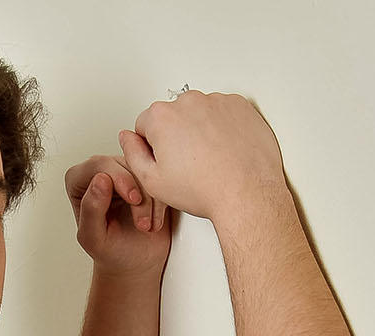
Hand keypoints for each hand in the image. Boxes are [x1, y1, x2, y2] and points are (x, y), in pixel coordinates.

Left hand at [63, 154, 173, 277]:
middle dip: (140, 194)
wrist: (135, 263)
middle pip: (125, 163)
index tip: (134, 200)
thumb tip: (100, 179)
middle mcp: (101, 172)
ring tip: (146, 226)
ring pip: (145, 170)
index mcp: (80, 181)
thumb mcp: (95, 238)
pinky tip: (154, 221)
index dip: (119, 178)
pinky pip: (159, 177)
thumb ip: (91, 210)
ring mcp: (125, 173)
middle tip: (143, 222)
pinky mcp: (145, 180)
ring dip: (152, 201)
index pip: (100, 164)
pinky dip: (161, 201)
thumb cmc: (111, 252)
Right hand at [117, 90, 287, 225]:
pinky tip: (227, 150)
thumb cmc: (205, 190)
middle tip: (191, 164)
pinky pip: (226, 112)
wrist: (247, 194)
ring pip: (201, 112)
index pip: (145, 124)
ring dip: (203, 129)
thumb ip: (133, 154)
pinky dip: (226, 127)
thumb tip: (127, 137)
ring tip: (212, 158)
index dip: (154, 147)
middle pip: (174, 115)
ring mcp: (216, 101)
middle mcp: (188, 102)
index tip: (168, 161)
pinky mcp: (240, 105)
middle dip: (178, 135)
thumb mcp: (153, 182)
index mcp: (162, 116)